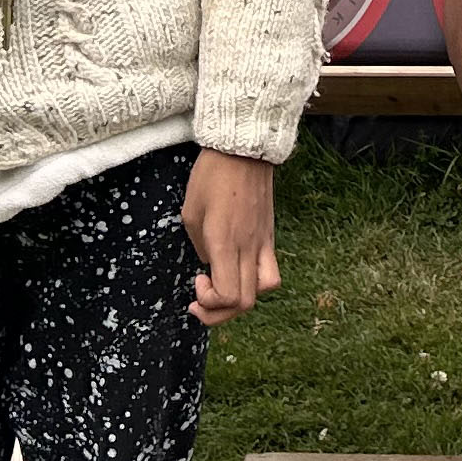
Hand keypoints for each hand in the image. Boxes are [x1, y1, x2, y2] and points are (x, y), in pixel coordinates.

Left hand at [183, 151, 279, 322]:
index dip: (209, 302)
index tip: (196, 280)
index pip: (228, 296)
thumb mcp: (191, 212)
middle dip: (220, 312)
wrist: (243, 148)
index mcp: (226, 243)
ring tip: (223, 288)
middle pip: (246, 303)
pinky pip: (270, 269)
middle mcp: (249, 248)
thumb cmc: (211, 176)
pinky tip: (236, 268)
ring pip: (265, 289)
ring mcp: (264, 242)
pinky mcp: (270, 235)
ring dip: (242, 299)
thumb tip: (210, 262)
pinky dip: (254, 281)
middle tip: (201, 298)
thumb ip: (200, 245)